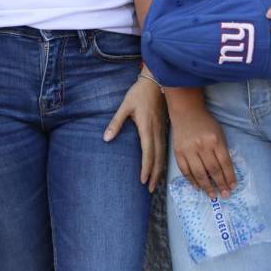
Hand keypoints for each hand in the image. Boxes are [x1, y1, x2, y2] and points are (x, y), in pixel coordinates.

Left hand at [103, 71, 166, 191]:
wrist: (157, 81)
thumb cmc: (139, 93)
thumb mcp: (125, 106)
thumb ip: (116, 122)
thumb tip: (106, 138)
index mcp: (147, 128)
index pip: (148, 153)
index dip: (146, 168)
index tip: (142, 181)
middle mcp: (157, 132)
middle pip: (157, 158)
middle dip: (154, 175)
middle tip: (149, 189)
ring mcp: (162, 130)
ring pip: (163, 154)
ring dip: (159, 170)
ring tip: (155, 183)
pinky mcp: (164, 128)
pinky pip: (164, 148)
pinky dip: (162, 161)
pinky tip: (159, 166)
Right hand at [168, 97, 234, 199]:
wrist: (186, 112)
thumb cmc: (206, 123)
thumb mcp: (219, 133)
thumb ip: (222, 151)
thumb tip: (226, 174)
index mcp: (215, 140)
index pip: (225, 163)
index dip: (229, 177)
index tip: (233, 187)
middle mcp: (202, 145)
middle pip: (213, 170)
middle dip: (220, 185)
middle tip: (225, 195)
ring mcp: (188, 149)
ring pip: (199, 173)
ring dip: (206, 187)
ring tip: (212, 195)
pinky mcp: (178, 152)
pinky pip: (185, 171)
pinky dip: (192, 181)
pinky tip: (198, 187)